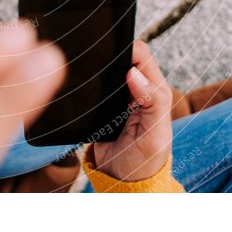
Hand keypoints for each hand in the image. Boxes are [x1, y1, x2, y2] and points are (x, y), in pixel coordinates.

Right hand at [92, 40, 173, 181]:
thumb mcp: (154, 136)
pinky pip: (92, 87)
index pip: (141, 54)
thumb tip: (135, 73)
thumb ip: (152, 103)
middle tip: (92, 60)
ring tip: (83, 72)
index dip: (127, 48)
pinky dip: (85, 84)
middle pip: (121, 57)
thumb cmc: (145, 162)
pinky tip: (78, 87)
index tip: (109, 51)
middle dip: (109, 54)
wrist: (122, 183)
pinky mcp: (101, 106)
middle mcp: (137, 89)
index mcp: (154, 90)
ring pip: (106, 69)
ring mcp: (118, 97)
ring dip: (96, 68)